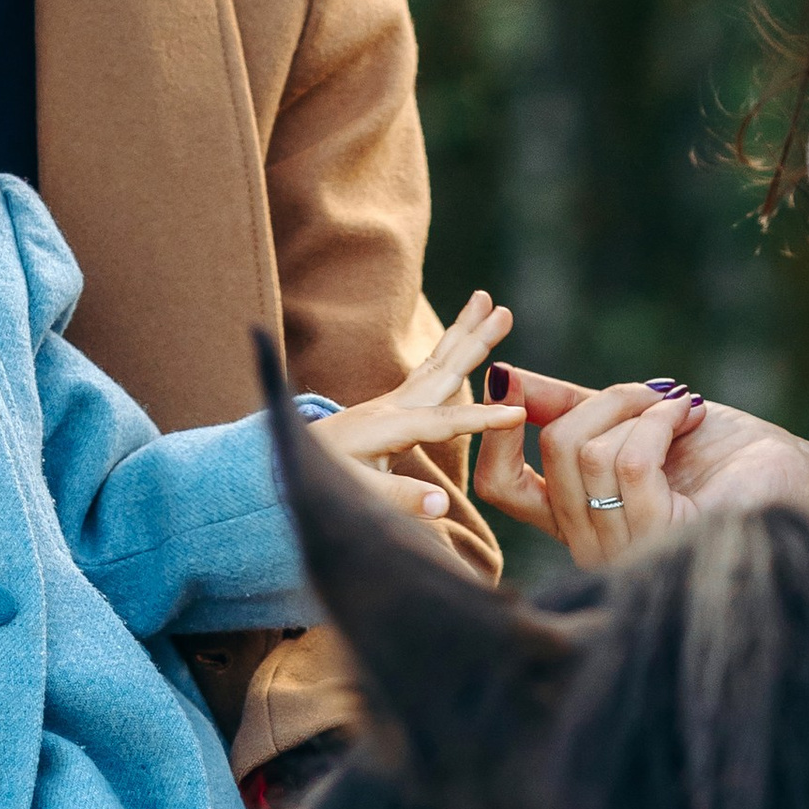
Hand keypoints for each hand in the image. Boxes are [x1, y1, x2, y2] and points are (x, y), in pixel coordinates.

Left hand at [309, 290, 527, 519]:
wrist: (290, 467)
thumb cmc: (324, 484)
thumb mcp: (360, 497)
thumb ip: (402, 500)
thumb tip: (441, 505)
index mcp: (388, 429)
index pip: (444, 421)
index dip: (482, 418)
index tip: (518, 414)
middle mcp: (392, 407)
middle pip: (442, 370)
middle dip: (474, 341)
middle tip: (503, 311)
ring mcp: (392, 403)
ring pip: (438, 363)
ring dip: (465, 334)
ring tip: (489, 303)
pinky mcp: (393, 407)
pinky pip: (429, 373)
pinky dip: (451, 353)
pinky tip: (465, 341)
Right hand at [473, 365, 808, 577]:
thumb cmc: (733, 460)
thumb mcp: (641, 421)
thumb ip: (576, 406)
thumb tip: (505, 378)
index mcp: (579, 520)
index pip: (497, 487)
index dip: (494, 429)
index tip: (511, 378)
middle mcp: (593, 546)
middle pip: (549, 450)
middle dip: (602, 396)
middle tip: (655, 390)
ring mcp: (627, 553)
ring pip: (584, 452)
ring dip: (640, 403)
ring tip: (683, 406)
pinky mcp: (668, 542)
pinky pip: (629, 464)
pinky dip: (659, 420)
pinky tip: (690, 415)